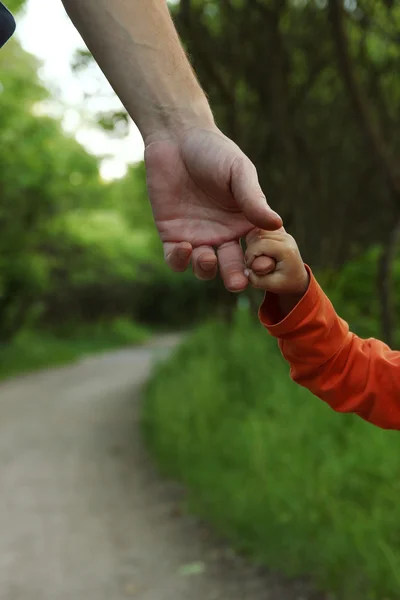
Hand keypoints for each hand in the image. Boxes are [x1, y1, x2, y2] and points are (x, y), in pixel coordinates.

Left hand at [144, 126, 281, 291]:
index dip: (260, 262)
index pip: (256, 251)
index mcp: (245, 222)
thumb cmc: (214, 151)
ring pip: (204, 268)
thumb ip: (253, 199)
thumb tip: (277, 224)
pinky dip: (180, 260)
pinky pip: (175, 259)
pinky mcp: (172, 235)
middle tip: (238, 283)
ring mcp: (197, 237)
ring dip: (207, 269)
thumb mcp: (239, 173)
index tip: (261, 264)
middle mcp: (223, 234)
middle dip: (235, 278)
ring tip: (208, 256)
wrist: (176, 138)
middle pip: (232, 267)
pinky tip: (185, 247)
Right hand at [245, 228, 308, 296]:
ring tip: (257, 258)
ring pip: (258, 232)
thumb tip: (245, 269)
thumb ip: (256, 279)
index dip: (250, 256)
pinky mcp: (279, 232)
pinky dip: (256, 240)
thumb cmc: (285, 283)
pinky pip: (261, 231)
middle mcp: (286, 238)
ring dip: (252, 245)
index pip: (260, 244)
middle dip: (251, 251)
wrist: (298, 278)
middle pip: (258, 236)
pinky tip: (258, 251)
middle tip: (254, 264)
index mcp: (286, 249)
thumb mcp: (271, 286)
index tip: (251, 268)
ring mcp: (283, 233)